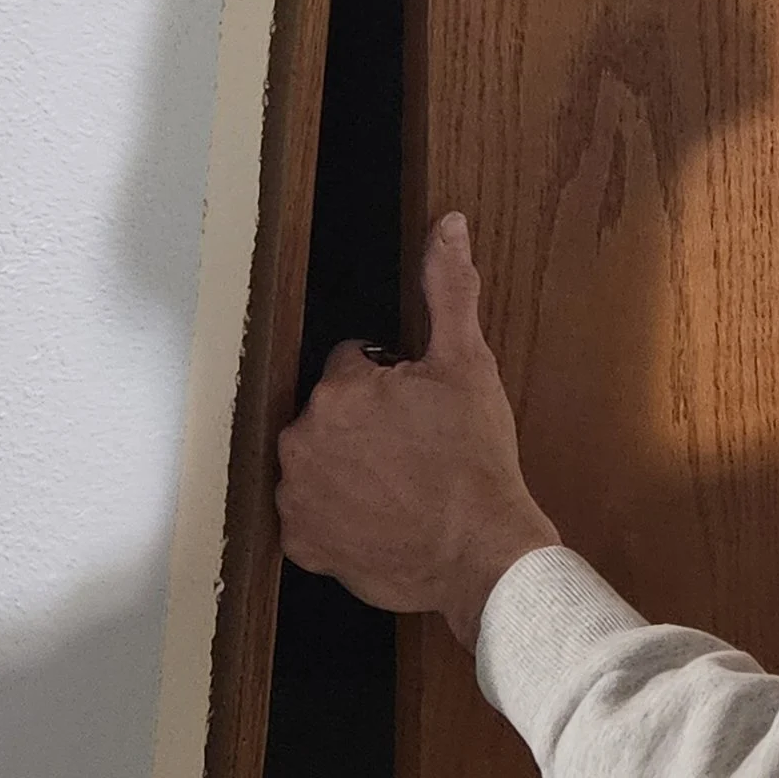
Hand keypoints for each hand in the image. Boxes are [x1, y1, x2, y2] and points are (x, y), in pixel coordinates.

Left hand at [277, 213, 560, 646]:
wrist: (481, 552)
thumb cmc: (475, 460)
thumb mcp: (469, 364)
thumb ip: (449, 288)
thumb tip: (448, 225)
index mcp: (339, 389)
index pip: (353, 364)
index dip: (392, 383)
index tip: (419, 410)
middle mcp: (303, 439)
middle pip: (330, 413)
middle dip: (364, 423)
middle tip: (413, 448)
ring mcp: (298, 496)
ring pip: (317, 461)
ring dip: (346, 466)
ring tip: (398, 484)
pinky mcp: (302, 544)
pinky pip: (310, 516)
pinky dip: (336, 517)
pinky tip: (377, 517)